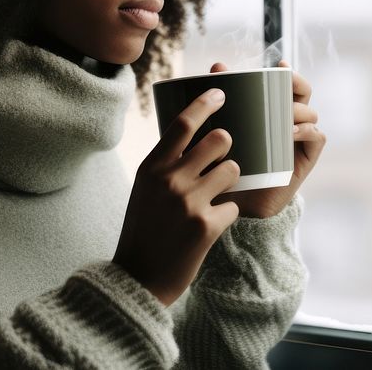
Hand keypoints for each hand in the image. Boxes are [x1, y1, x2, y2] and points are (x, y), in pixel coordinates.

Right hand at [112, 88, 240, 306]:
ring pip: (232, 169)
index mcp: (151, 167)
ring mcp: (189, 202)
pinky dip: (226, 214)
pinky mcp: (207, 226)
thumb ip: (165, 163)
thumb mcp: (144, 189)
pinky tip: (210, 226)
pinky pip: (233, 205)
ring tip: (216, 194)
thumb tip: (193, 134)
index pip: (183, 123)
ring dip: (230, 179)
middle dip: (226, 145)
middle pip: (218, 140)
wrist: (138, 279)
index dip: (205, 103)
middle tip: (221, 156)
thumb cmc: (143, 230)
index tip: (221, 91)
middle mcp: (169, 180)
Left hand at [213, 60, 326, 218]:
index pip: (287, 85)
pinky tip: (292, 131)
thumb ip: (221, 98)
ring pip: (311, 113)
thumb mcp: (221, 129)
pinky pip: (317, 137)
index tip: (279, 65)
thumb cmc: (227, 162)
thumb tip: (218, 65)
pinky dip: (308, 130)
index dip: (288, 73)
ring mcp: (298, 140)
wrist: (235, 201)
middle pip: (304, 94)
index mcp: (271, 111)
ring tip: (283, 115)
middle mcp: (288, 122)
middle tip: (285, 82)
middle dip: (298, 84)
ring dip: (300, 109)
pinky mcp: (304, 159)